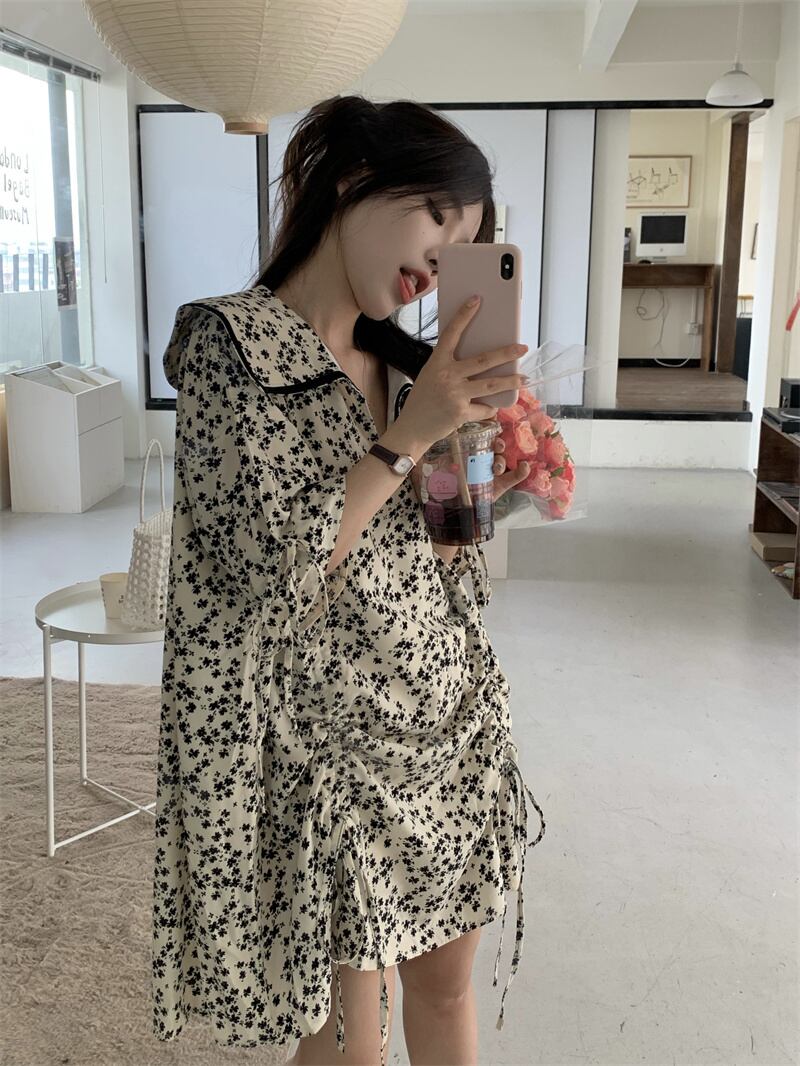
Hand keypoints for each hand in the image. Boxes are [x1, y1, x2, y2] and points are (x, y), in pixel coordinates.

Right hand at [394, 295, 528, 448]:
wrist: (412, 428)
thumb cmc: (423, 400)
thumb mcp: (431, 376)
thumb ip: (450, 368)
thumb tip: (481, 363)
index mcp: (437, 362)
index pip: (451, 334)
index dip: (463, 316)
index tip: (476, 300)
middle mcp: (447, 375)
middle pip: (483, 360)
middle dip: (506, 353)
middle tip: (522, 348)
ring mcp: (455, 394)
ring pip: (491, 384)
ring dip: (511, 381)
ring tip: (524, 379)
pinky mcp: (461, 412)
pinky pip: (484, 408)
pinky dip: (488, 408)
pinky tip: (489, 408)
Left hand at [409, 434, 529, 504]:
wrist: (450, 514)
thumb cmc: (443, 490)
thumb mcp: (434, 473)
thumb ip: (428, 463)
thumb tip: (417, 455)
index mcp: (467, 455)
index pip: (478, 439)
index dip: (484, 433)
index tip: (484, 431)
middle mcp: (481, 461)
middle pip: (493, 447)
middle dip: (497, 444)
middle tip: (496, 446)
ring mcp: (491, 473)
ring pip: (502, 460)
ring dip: (503, 459)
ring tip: (498, 463)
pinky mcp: (500, 486)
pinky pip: (513, 477)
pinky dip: (520, 472)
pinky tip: (525, 467)